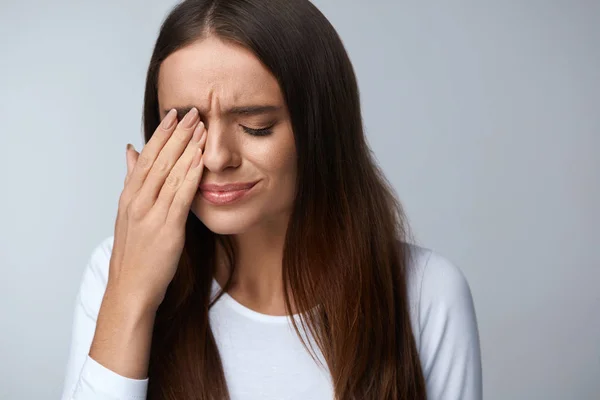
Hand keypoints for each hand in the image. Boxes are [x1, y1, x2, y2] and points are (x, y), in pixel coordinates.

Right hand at [110, 107, 206, 311]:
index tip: (174, 114)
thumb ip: (133, 180)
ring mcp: (151, 214)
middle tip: (193, 112)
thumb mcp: (128, 212)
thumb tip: (131, 150)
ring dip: (187, 149)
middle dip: (176, 134)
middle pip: (159, 160)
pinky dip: (190, 176)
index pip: (146, 157)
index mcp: (129, 196)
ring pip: (170, 174)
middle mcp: (138, 201)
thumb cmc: (133, 252)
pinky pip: (181, 197)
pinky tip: (201, 160)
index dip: (161, 134)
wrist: (130, 288)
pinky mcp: (167, 229)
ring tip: (201, 128)